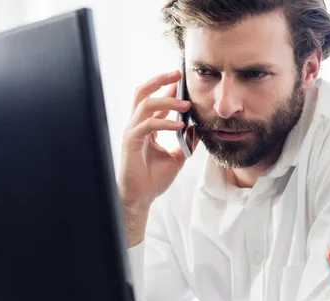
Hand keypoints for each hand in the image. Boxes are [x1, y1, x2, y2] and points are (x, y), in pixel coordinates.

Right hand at [118, 70, 192, 246]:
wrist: (142, 198)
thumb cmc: (153, 179)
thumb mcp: (178, 157)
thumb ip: (186, 142)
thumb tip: (198, 128)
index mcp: (146, 127)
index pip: (154, 99)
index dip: (167, 87)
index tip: (182, 77)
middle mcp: (136, 125)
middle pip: (142, 92)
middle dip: (159, 80)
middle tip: (178, 74)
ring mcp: (132, 132)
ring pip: (145, 104)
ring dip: (167, 101)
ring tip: (186, 104)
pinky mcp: (131, 142)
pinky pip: (147, 125)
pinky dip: (165, 122)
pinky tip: (180, 125)